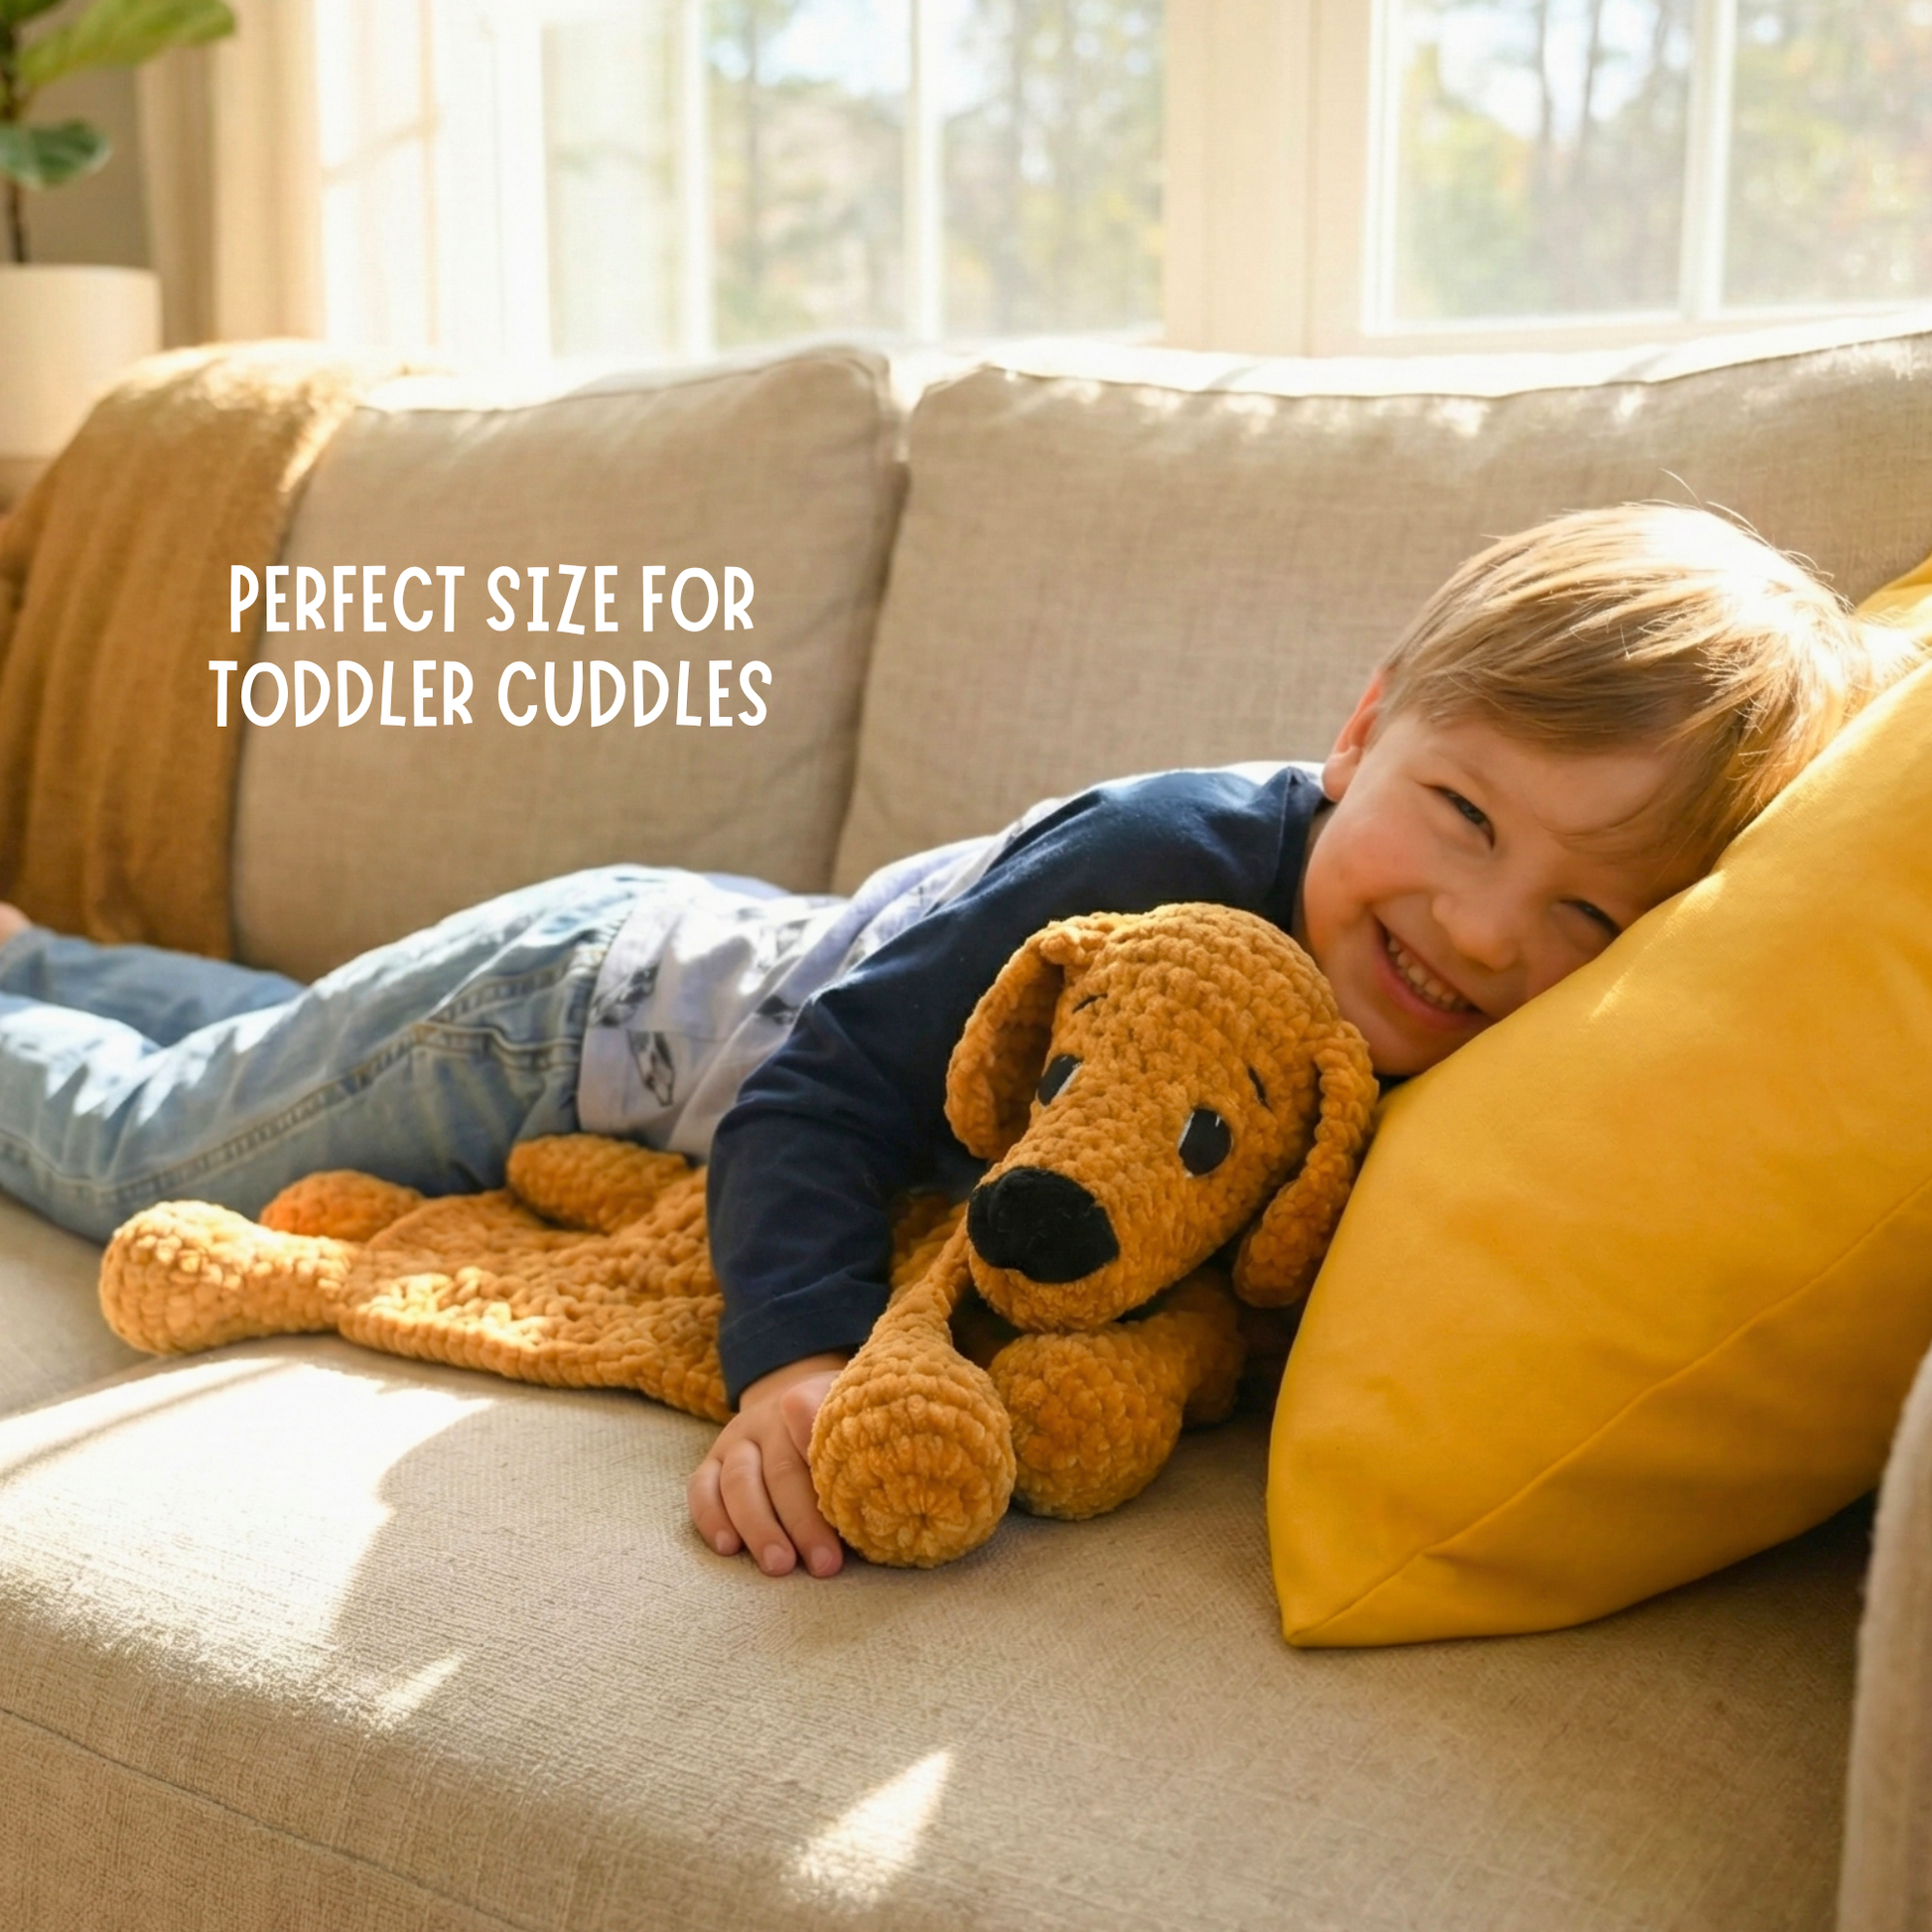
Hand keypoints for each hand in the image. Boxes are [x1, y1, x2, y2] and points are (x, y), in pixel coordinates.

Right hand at [688, 1352, 848, 1576]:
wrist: (791, 1398)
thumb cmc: (838, 1427)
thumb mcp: (856, 1420)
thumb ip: (865, 1447)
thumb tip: (885, 1497)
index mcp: (812, 1403)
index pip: (816, 1422)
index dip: (822, 1450)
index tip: (842, 1487)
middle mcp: (769, 1418)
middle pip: (783, 1469)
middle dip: (804, 1521)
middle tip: (824, 1563)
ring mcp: (736, 1439)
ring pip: (740, 1480)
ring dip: (759, 1527)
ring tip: (779, 1566)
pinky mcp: (711, 1460)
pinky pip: (702, 1488)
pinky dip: (711, 1518)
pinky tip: (728, 1548)